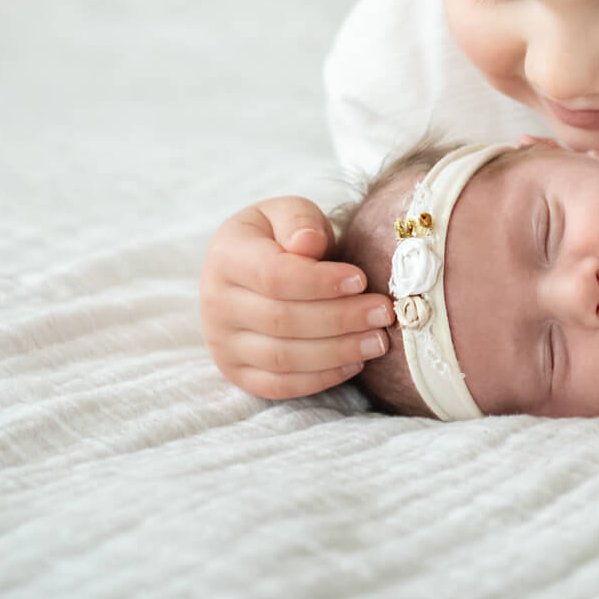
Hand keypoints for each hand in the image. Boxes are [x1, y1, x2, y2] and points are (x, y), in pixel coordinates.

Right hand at [199, 195, 395, 398]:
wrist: (252, 269)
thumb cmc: (281, 236)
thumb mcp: (289, 213)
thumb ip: (300, 222)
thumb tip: (307, 243)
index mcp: (227, 256)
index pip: (274, 276)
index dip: (320, 282)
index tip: (361, 279)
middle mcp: (216, 303)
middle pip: (282, 320)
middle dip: (340, 319)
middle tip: (382, 313)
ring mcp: (223, 343)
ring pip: (282, 358)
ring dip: (336, 352)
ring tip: (378, 340)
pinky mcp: (238, 372)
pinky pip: (279, 385)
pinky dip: (320, 379)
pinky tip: (354, 363)